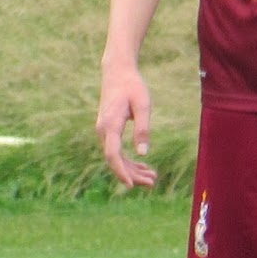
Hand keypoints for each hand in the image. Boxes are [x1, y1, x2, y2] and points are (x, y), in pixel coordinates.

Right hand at [96, 62, 156, 187]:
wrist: (117, 72)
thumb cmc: (132, 86)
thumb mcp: (143, 105)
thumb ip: (143, 129)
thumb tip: (143, 153)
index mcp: (110, 124)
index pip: (113, 154)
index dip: (122, 171)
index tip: (132, 185)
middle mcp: (103, 130)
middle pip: (115, 160)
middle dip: (133, 174)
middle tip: (153, 183)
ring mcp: (104, 131)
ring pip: (116, 157)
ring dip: (133, 169)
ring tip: (153, 178)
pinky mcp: (108, 130)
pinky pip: (117, 150)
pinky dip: (129, 160)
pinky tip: (144, 166)